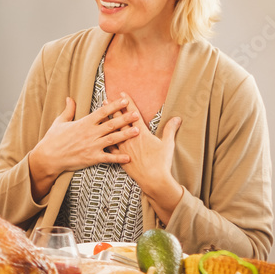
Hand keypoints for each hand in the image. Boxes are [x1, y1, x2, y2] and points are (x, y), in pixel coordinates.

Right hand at [28, 96, 139, 199]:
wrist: (48, 157)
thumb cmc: (53, 139)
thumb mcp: (60, 122)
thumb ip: (68, 110)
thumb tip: (70, 98)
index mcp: (83, 123)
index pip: (102, 112)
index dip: (114, 105)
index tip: (124, 100)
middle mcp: (90, 133)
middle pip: (111, 124)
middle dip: (125, 118)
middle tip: (137, 114)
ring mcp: (92, 146)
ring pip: (112, 139)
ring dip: (125, 135)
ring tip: (137, 131)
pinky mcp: (91, 158)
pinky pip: (108, 157)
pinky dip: (118, 158)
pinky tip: (128, 157)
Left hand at [111, 93, 183, 219]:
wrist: (153, 180)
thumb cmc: (162, 162)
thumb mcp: (168, 144)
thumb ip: (170, 129)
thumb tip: (177, 117)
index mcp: (142, 133)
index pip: (133, 114)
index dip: (128, 103)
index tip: (122, 94)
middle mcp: (130, 138)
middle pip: (120, 120)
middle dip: (113, 109)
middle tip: (106, 99)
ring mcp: (123, 148)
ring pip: (112, 131)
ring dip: (106, 122)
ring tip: (100, 114)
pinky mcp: (119, 157)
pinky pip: (109, 147)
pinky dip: (103, 139)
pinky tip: (97, 135)